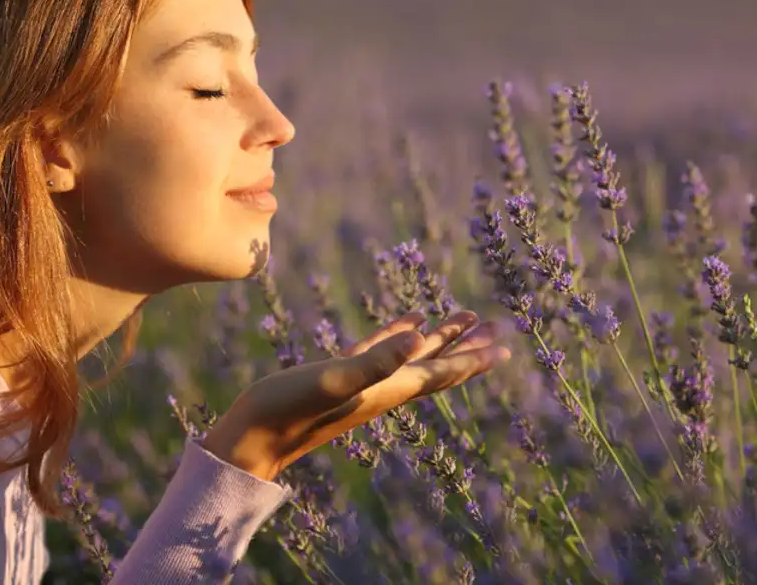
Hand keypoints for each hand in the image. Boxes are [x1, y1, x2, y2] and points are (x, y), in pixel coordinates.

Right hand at [200, 310, 509, 480]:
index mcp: (389, 389)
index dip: (474, 357)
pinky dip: (398, 337)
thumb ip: (376, 360)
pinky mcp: (340, 376)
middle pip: (438, 365)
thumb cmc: (288, 409)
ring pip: (414, 358)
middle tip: (497, 327)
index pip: (442, 372)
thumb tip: (420, 338)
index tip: (506, 345)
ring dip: (440, 340)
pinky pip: (382, 353)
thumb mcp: (333, 379)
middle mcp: (384, 389)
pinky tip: (408, 323)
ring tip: (462, 317)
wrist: (251, 438)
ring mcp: (362, 384)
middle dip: (468, 346)